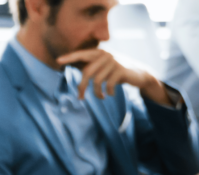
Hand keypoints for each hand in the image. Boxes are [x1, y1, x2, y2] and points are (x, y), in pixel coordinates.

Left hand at [56, 48, 170, 105]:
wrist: (139, 74)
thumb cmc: (118, 72)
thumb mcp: (105, 68)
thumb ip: (93, 68)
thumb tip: (78, 74)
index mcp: (100, 53)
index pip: (82, 54)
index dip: (70, 57)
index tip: (58, 61)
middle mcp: (106, 54)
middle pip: (87, 72)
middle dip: (82, 87)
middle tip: (80, 97)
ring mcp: (114, 61)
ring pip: (97, 81)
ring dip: (97, 93)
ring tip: (101, 97)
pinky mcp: (121, 70)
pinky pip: (108, 85)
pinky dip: (108, 92)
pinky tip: (111, 94)